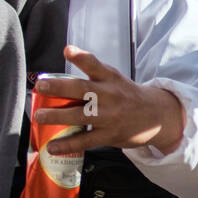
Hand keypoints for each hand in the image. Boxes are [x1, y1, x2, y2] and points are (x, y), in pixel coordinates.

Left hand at [34, 45, 185, 155]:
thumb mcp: (114, 79)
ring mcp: (110, 116)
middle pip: (83, 89)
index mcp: (109, 78)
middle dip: (59, 87)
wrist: (158, 116)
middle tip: (40, 86)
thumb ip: (91, 74)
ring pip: (81, 116)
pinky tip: (52, 146)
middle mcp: (109, 95)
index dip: (81, 57)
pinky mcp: (110, 135)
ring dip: (57, 116)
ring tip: (39, 116)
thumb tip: (60, 69)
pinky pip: (85, 140)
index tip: (67, 50)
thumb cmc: (126, 95)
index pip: (95, 65)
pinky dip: (67, 144)